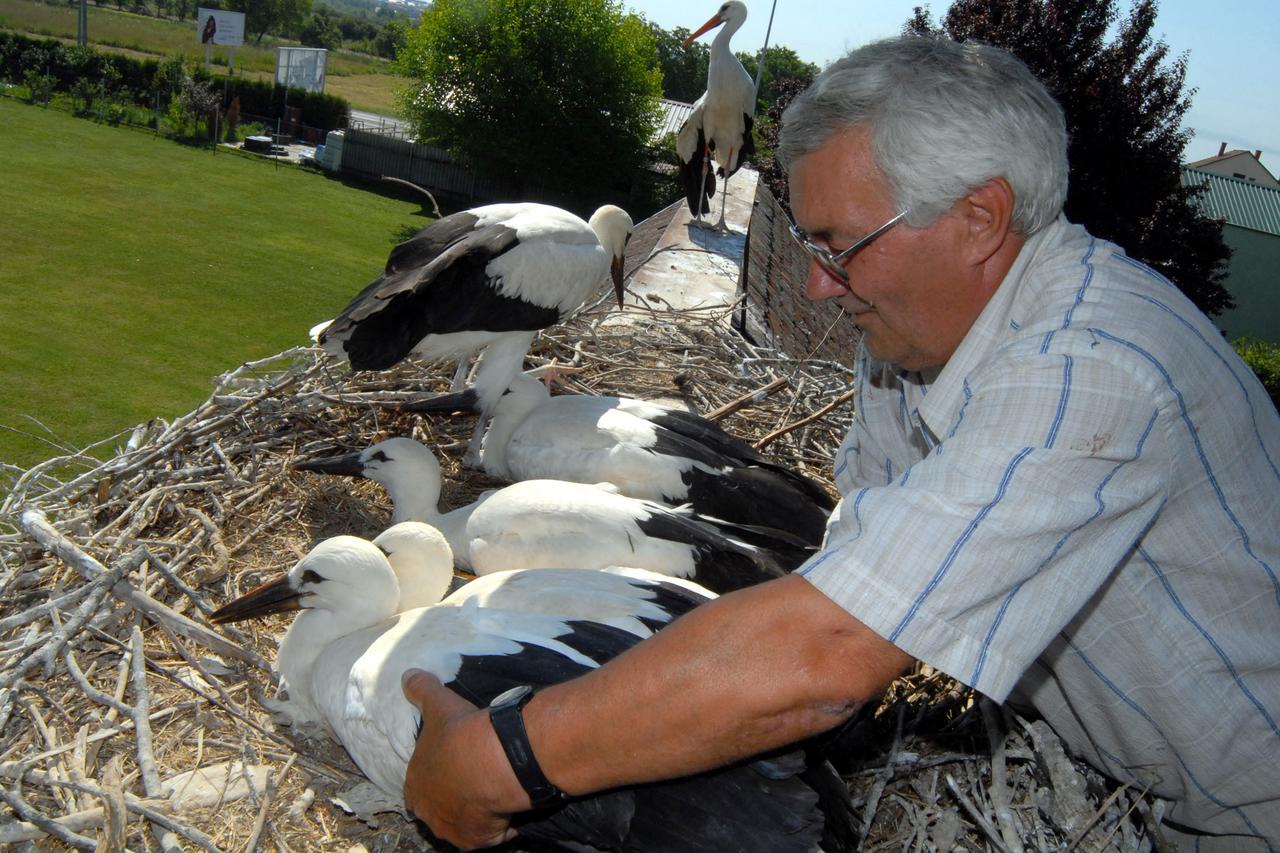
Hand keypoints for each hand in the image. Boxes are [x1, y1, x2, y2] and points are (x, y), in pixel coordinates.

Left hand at [400, 669, 524, 848]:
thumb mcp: (439, 705)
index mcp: (415, 785)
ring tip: (493, 794)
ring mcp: (452, 830)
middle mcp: (429, 813)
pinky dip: (500, 827)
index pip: (417, 787)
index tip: (451, 768)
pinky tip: (510, 809)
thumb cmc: (460, 735)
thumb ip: (421, 690)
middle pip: (438, 810)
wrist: (494, 761)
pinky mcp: (478, 840)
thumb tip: (408, 674)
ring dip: (474, 815)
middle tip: (474, 781)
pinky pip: (491, 836)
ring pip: (462, 825)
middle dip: (453, 799)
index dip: (433, 778)